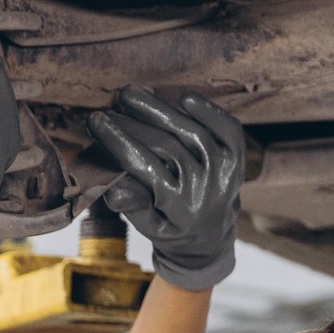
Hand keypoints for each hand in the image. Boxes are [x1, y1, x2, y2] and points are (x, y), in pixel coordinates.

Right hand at [89, 87, 245, 290]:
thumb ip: (131, 204)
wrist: (210, 237)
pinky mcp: (237, 160)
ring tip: (132, 95)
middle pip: (167, 146)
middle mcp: (206, 191)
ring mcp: (225, 173)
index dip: (119, 141)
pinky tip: (184, 98)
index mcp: (180, 209)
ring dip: (161, 109)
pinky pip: (228, 130)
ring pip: (193, 133)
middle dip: (135, 123)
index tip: (96, 121)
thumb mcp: (147, 225)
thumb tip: (111, 187)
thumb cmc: (170, 226)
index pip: (145, 168)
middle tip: (111, 106)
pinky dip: (209, 111)